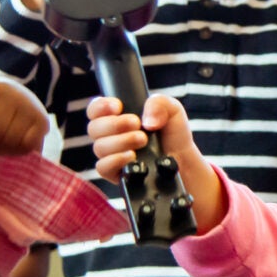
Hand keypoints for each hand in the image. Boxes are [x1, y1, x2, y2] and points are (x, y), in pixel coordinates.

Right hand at [87, 94, 224, 232]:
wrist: (183, 160)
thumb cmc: (173, 134)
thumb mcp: (172, 109)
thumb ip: (158, 103)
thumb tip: (146, 121)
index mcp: (118, 116)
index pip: (95, 109)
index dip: (101, 106)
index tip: (118, 106)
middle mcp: (111, 135)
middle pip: (94, 128)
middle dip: (115, 124)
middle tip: (137, 124)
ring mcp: (111, 154)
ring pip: (99, 147)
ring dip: (121, 141)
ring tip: (142, 140)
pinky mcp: (115, 173)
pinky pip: (102, 167)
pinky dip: (116, 160)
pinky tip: (132, 156)